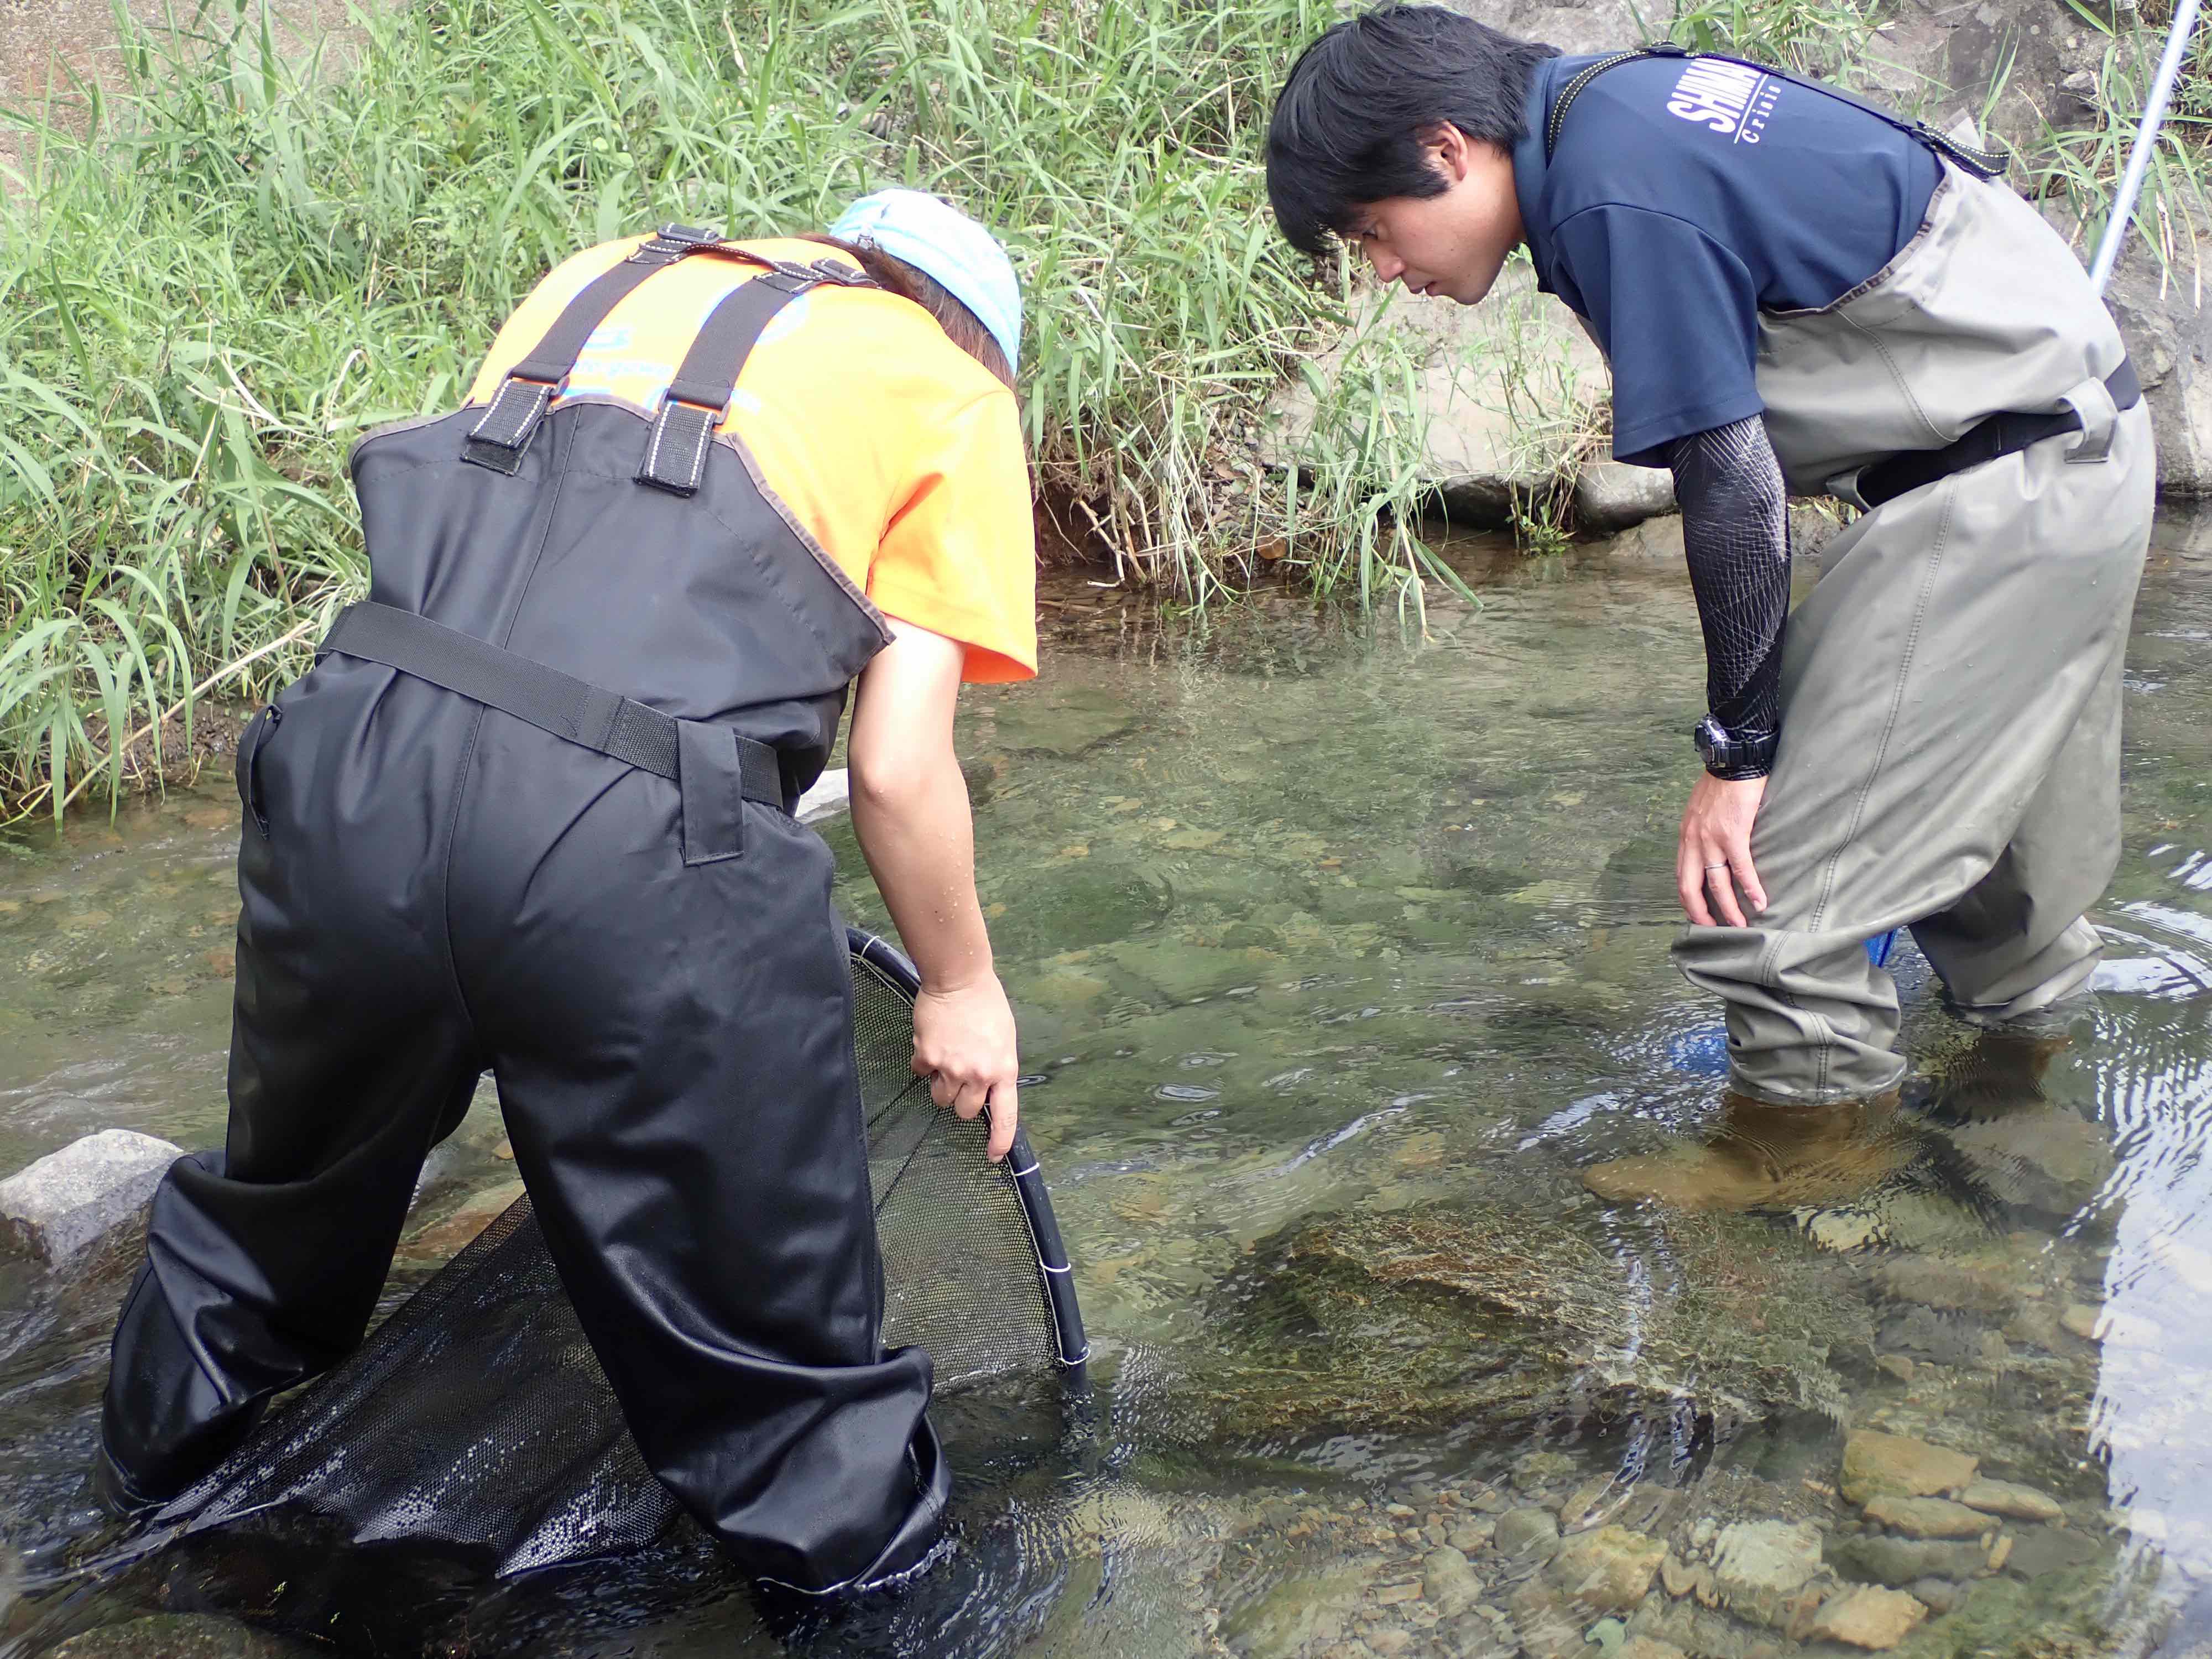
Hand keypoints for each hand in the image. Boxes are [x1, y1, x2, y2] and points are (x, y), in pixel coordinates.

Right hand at [911, 975, 1021, 1161]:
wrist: (959, 979)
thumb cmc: (987, 1004)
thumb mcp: (1005, 1039)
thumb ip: (997, 1066)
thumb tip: (985, 1085)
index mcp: (1003, 1070)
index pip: (1005, 1115)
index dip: (1000, 1140)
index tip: (993, 1155)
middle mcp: (978, 1074)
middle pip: (965, 1111)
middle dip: (961, 1101)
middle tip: (961, 1080)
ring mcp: (951, 1068)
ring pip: (941, 1097)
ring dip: (942, 1084)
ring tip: (946, 1057)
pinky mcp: (927, 1057)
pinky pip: (921, 1073)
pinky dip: (924, 1062)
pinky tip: (931, 1042)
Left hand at [1678, 773, 1768, 926]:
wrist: (1733, 760)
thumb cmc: (1721, 783)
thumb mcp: (1699, 810)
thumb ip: (1700, 831)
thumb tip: (1709, 849)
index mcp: (1685, 837)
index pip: (1681, 876)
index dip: (1687, 899)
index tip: (1697, 915)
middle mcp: (1693, 842)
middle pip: (1690, 888)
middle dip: (1701, 913)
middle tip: (1713, 930)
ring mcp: (1711, 839)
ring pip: (1716, 884)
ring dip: (1728, 909)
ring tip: (1739, 925)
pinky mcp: (1733, 834)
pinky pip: (1741, 869)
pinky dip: (1750, 888)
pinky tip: (1760, 902)